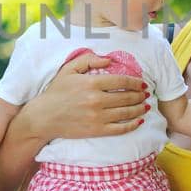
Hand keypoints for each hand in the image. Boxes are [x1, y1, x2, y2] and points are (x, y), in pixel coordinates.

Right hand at [25, 52, 148, 138]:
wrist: (44, 117)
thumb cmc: (57, 92)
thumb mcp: (69, 70)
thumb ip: (89, 60)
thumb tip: (110, 60)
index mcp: (91, 83)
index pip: (122, 80)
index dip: (136, 81)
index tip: (142, 83)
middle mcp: (97, 100)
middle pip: (127, 96)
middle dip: (140, 95)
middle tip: (146, 94)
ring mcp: (98, 117)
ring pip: (127, 112)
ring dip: (140, 108)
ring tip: (146, 105)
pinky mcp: (97, 131)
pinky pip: (120, 129)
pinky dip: (133, 125)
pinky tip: (139, 121)